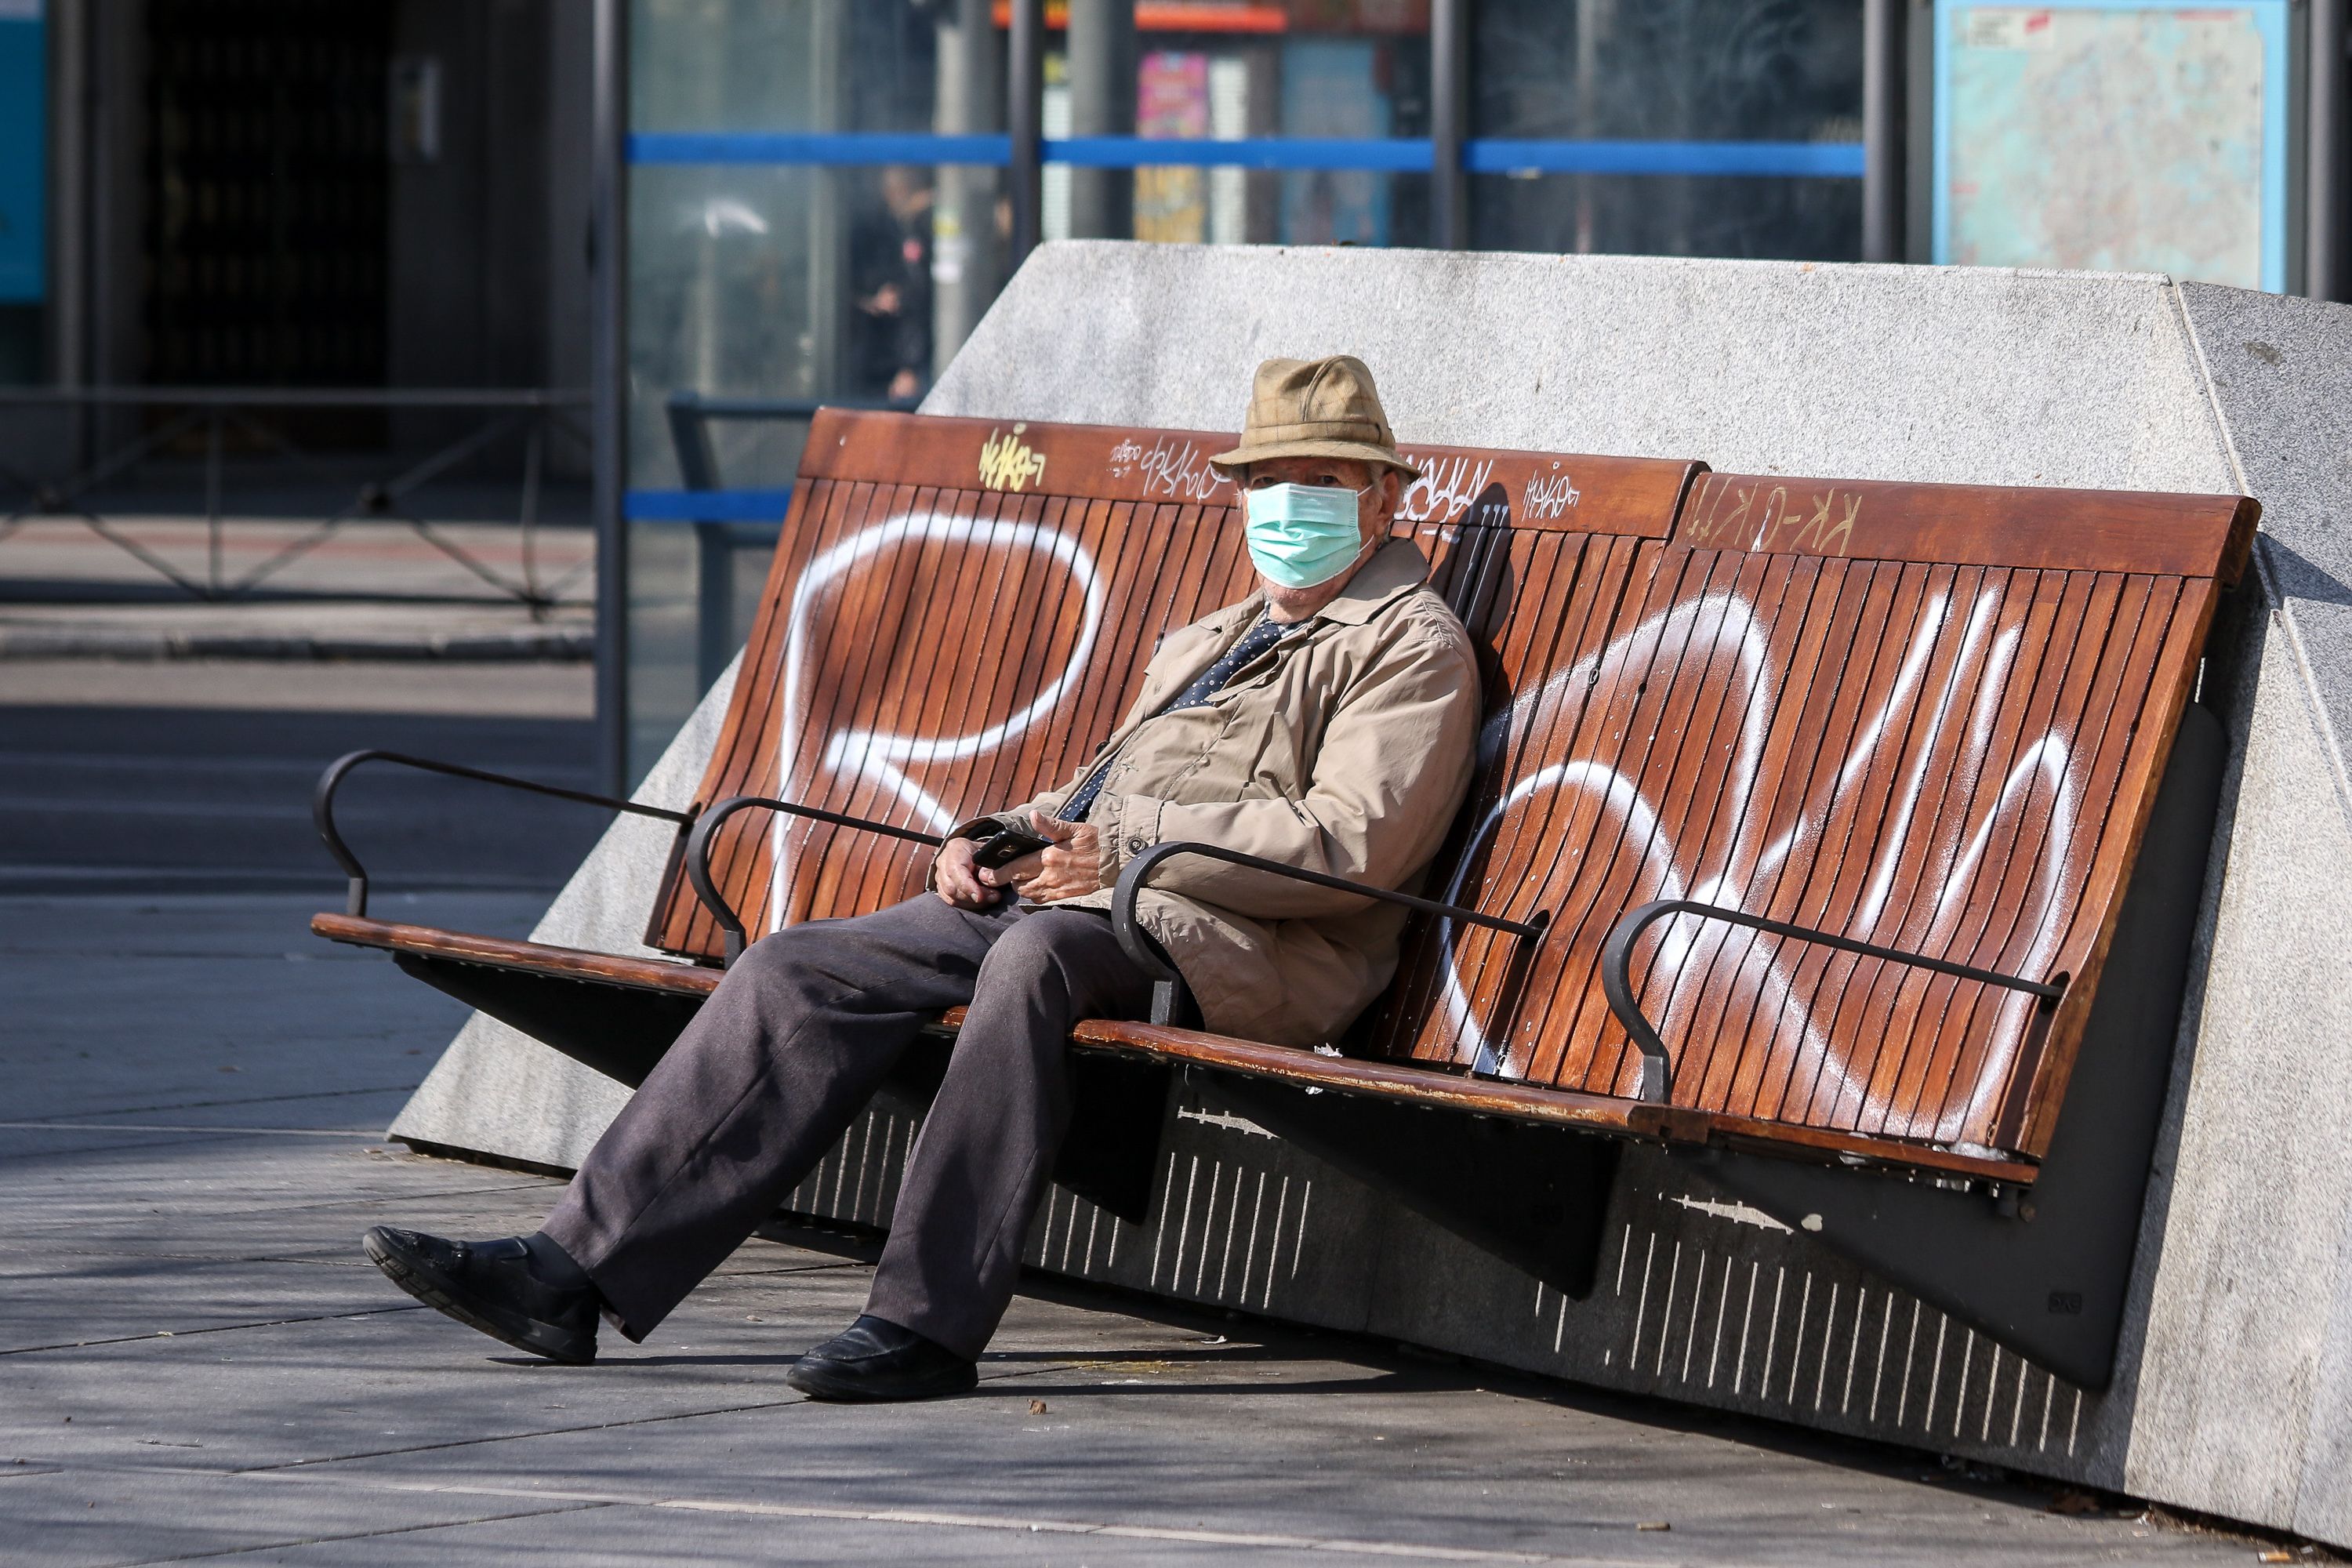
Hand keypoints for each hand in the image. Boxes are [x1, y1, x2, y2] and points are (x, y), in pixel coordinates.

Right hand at [931, 835, 999, 910]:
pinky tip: (979, 901)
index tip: (980, 897)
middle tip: (993, 896)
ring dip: (971, 902)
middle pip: (951, 887)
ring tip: (988, 898)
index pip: (955, 870)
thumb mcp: (990, 855)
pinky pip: (951, 901)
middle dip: (973, 896)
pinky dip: (966, 904)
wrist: (976, 852)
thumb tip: (987, 881)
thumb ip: (989, 868)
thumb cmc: (984, 853)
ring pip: (950, 896)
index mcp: (955, 848)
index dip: (967, 886)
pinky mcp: (941, 886)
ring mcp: (940, 874)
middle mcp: (943, 861)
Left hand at [983, 811, 1101, 903]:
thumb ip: (1051, 825)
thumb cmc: (1097, 842)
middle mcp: (1051, 876)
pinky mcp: (1066, 896)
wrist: (1118, 862)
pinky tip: (1035, 888)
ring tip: (1019, 880)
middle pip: (1019, 885)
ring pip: (1029, 894)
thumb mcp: (1075, 828)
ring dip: (1021, 888)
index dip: (998, 873)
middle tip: (1001, 876)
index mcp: (1049, 857)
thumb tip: (1033, 816)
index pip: (1016, 868)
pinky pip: (1043, 900)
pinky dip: (1035, 896)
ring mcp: (1059, 888)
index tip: (986, 874)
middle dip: (1008, 881)